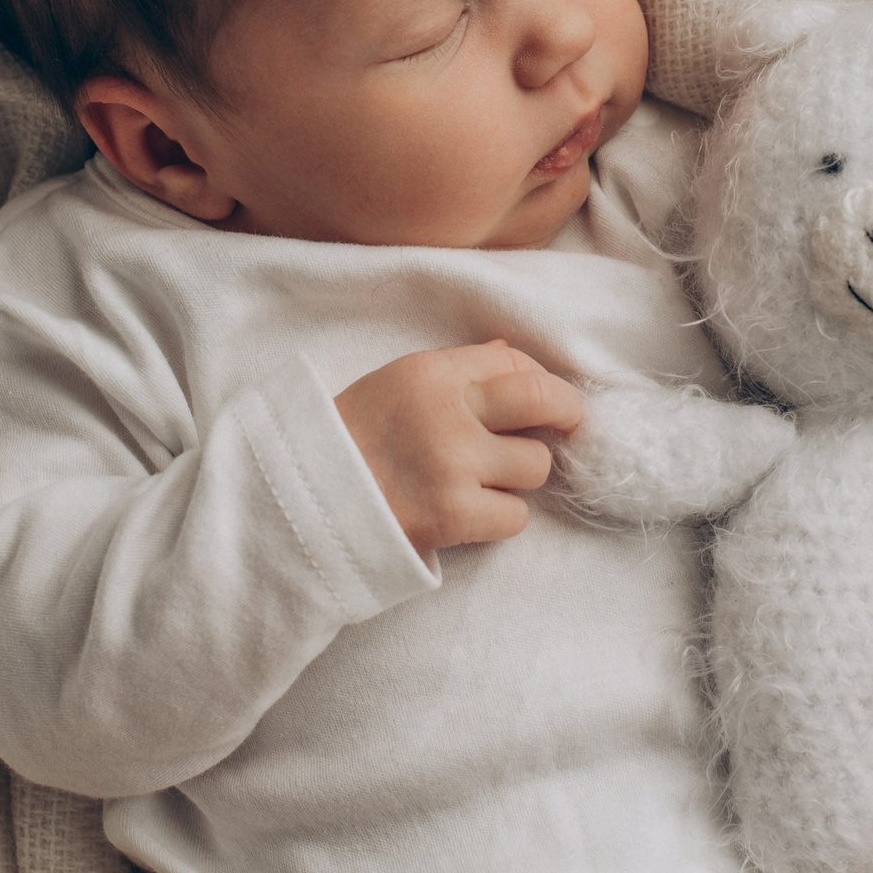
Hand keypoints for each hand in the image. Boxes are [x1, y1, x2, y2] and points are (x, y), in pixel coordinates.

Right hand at [335, 340, 584, 552]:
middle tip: (567, 426)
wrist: (305, 504)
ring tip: (482, 480)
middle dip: (566, 413)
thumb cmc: (349, 441)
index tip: (541, 401)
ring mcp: (454, 464)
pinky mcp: (454, 515)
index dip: (538, 382)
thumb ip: (455, 370)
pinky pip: (516, 516)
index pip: (513, 362)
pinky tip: (470, 513)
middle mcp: (447, 411)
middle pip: (543, 400)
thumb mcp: (395, 385)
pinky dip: (500, 518)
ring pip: (535, 465)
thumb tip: (510, 354)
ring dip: (517, 477)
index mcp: (430, 372)